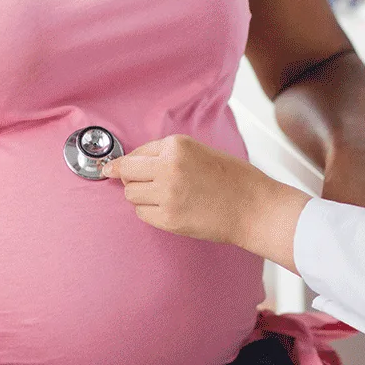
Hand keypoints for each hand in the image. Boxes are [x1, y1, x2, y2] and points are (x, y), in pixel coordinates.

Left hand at [102, 135, 311, 268]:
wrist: (253, 207)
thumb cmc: (233, 180)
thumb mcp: (199, 152)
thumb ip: (166, 155)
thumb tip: (129, 163)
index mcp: (176, 146)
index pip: (135, 153)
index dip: (127, 163)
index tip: (111, 168)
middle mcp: (168, 167)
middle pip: (126, 174)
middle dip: (131, 179)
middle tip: (146, 185)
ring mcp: (166, 194)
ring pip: (131, 195)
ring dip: (141, 197)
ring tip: (166, 198)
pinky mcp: (168, 218)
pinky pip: (142, 214)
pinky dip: (150, 212)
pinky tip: (170, 210)